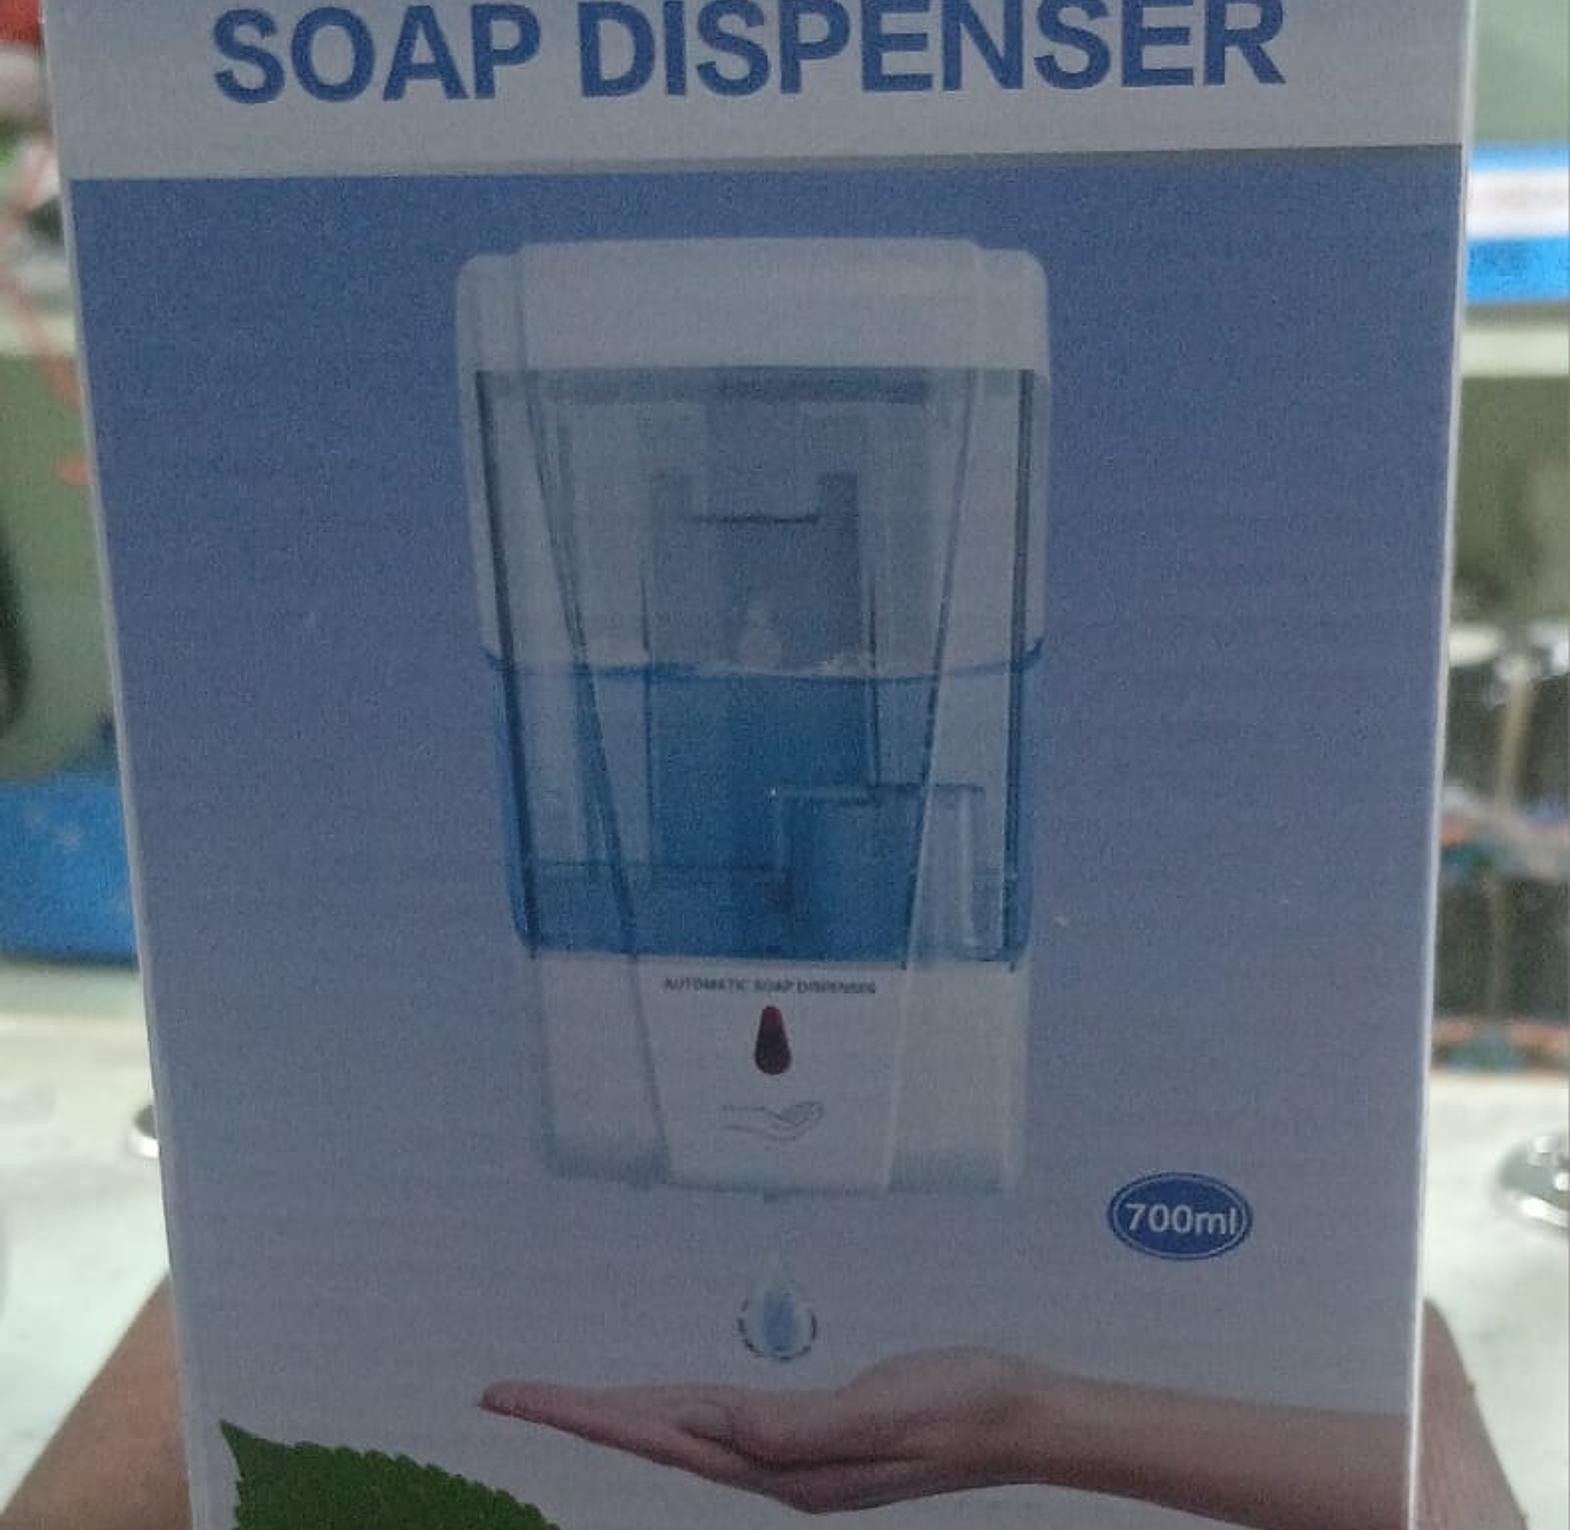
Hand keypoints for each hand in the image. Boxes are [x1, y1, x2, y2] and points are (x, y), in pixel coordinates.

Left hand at [482, 1348, 1048, 1514]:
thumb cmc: (965, 1403)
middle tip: (502, 1394)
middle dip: (578, 1415)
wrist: (1025, 1418)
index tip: (513, 1397)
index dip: (583, 1414)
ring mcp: (795, 1459)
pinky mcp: (814, 1439)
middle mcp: (778, 1471)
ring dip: (618, 1417)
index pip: (660, 1438)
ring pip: (682, 1437)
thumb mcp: (886, 1408)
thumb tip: (710, 1430)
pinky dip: (675, 1411)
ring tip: (560, 1402)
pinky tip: (665, 1405)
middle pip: (655, 1441)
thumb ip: (798, 1427)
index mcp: (787, 1467)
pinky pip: (722, 1424)